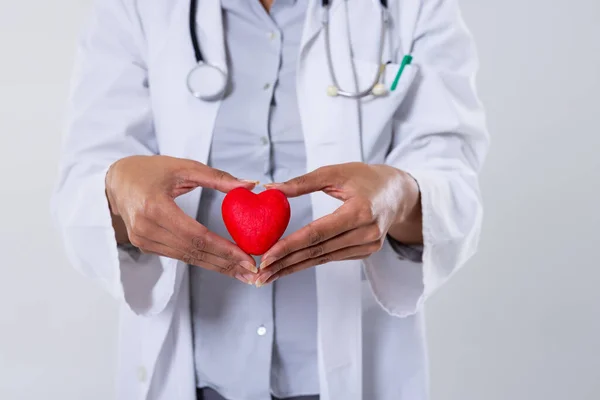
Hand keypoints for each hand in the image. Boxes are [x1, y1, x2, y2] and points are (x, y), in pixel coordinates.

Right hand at [105, 155, 258, 283]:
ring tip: (243, 273)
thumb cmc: (150, 170)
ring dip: (217, 267)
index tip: (248, 258)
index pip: (197, 235)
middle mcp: (146, 228)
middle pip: (193, 252)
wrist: (116, 181)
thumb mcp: (184, 167)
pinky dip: (203, 261)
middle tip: (253, 272)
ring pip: (187, 258)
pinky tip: (222, 265)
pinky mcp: (145, 246)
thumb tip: (251, 185)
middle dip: (226, 264)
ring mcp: (143, 240)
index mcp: (155, 207)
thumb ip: (218, 177)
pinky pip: (179, 256)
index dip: (224, 250)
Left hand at [253, 162, 420, 285]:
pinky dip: (309, 262)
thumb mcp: (336, 172)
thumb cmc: (365, 178)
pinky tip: (289, 267)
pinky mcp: (367, 252)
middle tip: (260, 273)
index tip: (267, 256)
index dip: (290, 246)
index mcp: (360, 211)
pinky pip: (332, 257)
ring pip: (323, 259)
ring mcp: (369, 245)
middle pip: (318, 251)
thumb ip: (303, 182)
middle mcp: (367, 233)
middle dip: (286, 264)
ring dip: (293, 267)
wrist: (399, 193)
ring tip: (268, 275)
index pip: (318, 233)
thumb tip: (271, 188)